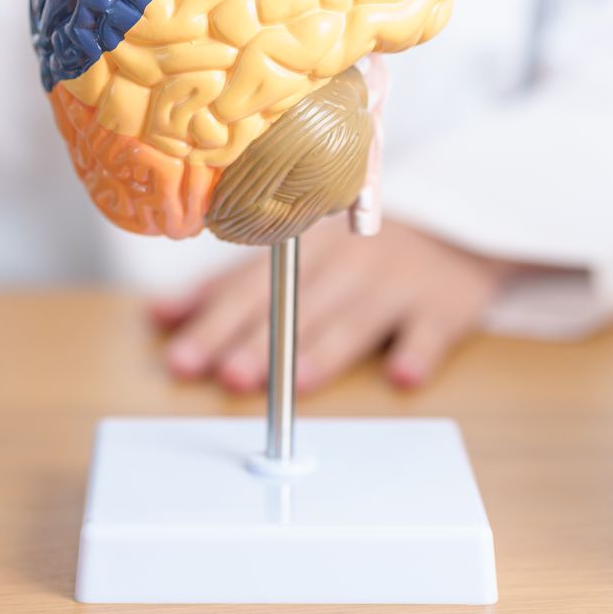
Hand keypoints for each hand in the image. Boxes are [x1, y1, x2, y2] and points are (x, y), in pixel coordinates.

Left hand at [151, 216, 510, 392]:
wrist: (454, 228)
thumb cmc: (354, 253)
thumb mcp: (292, 255)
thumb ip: (229, 286)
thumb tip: (159, 315)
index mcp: (301, 248)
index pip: (248, 287)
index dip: (213, 322)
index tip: (180, 356)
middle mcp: (344, 261)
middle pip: (294, 307)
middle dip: (257, 342)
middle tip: (227, 376)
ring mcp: (396, 281)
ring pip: (354, 319)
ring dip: (324, 351)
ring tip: (297, 385)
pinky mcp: (443, 303)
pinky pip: (430, 329)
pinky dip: (418, 351)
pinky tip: (402, 375)